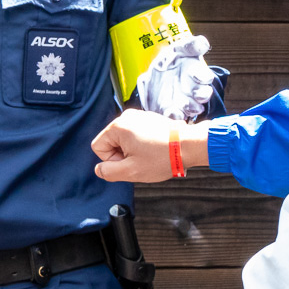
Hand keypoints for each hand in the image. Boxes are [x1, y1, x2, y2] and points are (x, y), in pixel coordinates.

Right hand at [92, 108, 207, 182]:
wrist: (189, 146)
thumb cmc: (162, 158)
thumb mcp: (131, 171)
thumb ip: (109, 172)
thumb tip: (99, 169)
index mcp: (118, 126)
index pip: (98, 147)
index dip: (112, 161)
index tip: (130, 163)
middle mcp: (127, 117)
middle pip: (111, 142)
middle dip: (123, 155)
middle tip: (140, 161)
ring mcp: (139, 116)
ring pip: (124, 140)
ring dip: (133, 151)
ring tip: (150, 156)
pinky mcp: (150, 119)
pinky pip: (136, 135)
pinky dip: (143, 144)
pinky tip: (155, 150)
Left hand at [136, 33, 219, 122]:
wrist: (154, 76)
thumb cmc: (171, 61)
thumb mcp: (178, 49)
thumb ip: (191, 45)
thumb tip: (203, 43)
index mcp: (197, 74)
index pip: (206, 77)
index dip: (203, 76)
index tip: (195, 74)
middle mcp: (194, 90)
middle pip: (204, 95)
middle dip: (201, 96)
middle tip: (196, 95)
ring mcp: (185, 102)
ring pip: (193, 109)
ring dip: (190, 108)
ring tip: (183, 105)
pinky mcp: (172, 111)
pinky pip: (176, 117)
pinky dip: (175, 116)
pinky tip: (170, 112)